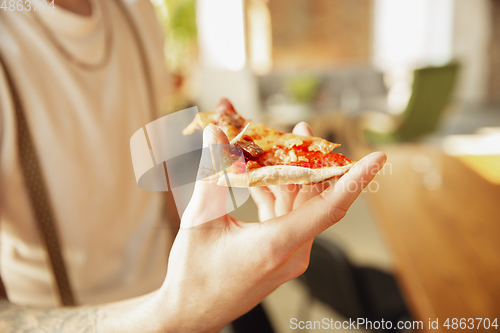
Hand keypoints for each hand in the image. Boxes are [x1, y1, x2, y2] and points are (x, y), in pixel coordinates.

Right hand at [156, 124, 385, 332]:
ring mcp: (287, 256)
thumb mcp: (200, 220)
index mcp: (277, 244)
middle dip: (310, 161)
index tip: (377, 158)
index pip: (329, 207)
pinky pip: (286, 220)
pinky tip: (260, 177)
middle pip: (313, 199)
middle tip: (302, 131)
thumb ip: (213, 172)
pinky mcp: (278, 256)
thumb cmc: (194, 277)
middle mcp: (291, 252)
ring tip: (276, 148)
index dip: (356, 180)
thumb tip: (215, 134)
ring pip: (299, 208)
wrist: (190, 314)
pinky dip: (276, 197)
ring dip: (289, 178)